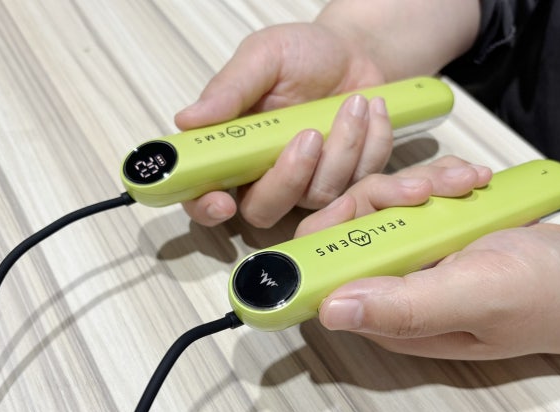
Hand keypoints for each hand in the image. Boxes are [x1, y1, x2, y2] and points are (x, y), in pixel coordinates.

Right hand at [176, 23, 389, 227]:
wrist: (357, 52)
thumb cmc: (304, 54)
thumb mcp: (264, 56)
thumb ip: (230, 89)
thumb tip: (187, 120)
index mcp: (234, 149)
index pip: (203, 195)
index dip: (206, 208)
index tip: (222, 202)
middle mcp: (266, 176)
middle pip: (264, 211)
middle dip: (289, 178)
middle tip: (310, 134)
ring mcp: (309, 186)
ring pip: (319, 196)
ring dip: (343, 147)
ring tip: (353, 103)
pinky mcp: (350, 184)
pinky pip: (362, 183)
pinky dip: (373, 142)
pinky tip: (372, 109)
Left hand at [307, 160, 559, 368]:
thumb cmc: (547, 295)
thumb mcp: (479, 296)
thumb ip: (407, 306)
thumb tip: (330, 310)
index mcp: (392, 318)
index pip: (326, 275)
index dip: (335, 232)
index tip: (378, 202)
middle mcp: (393, 290)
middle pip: (349, 227)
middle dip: (389, 195)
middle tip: (433, 191)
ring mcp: (413, 259)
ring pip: (382, 202)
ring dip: (422, 183)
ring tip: (469, 185)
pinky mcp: (432, 235)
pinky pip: (413, 195)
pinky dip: (440, 180)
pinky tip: (472, 182)